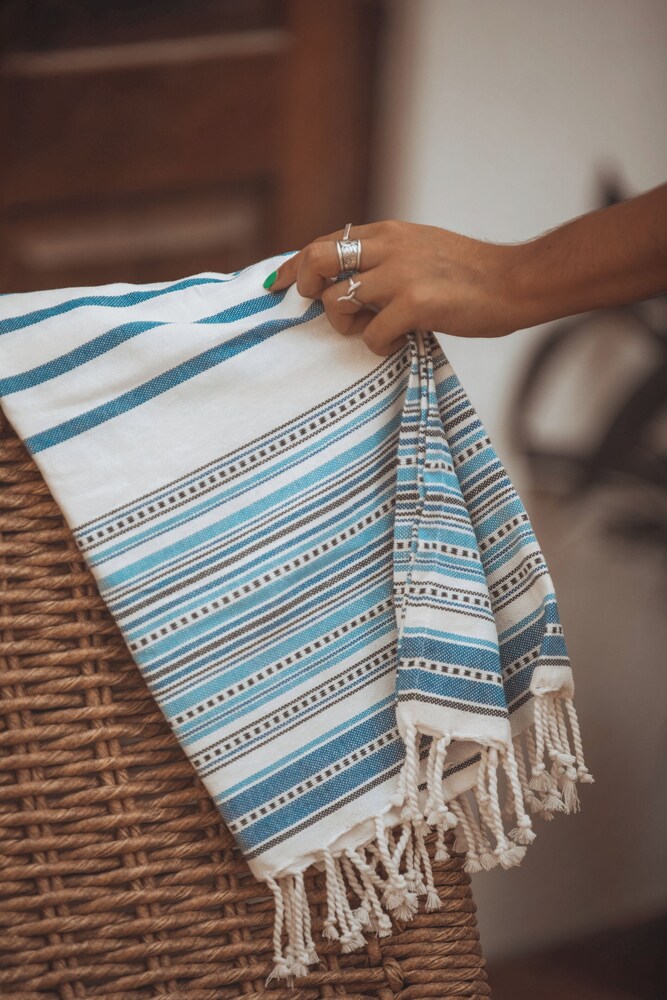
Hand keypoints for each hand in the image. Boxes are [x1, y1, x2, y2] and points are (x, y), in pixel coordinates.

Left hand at [262, 220, 519, 356]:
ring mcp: (401, 274)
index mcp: (387, 233)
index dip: (296, 266)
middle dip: (308, 288)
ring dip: (347, 325)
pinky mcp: (416, 303)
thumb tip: (344, 280)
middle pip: (317, 260)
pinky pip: (370, 335)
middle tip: (323, 309)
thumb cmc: (470, 276)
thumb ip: (383, 258)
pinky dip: (378, 345)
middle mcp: (388, 247)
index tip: (279, 285)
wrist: (515, 283)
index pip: (323, 242)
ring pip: (338, 302)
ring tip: (376, 329)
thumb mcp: (420, 250)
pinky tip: (400, 342)